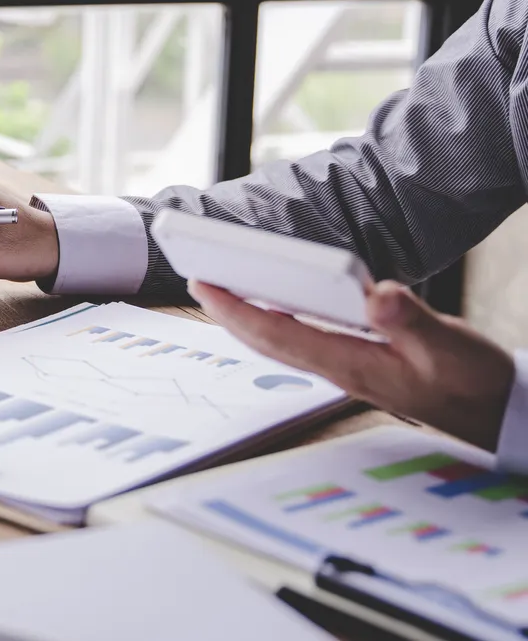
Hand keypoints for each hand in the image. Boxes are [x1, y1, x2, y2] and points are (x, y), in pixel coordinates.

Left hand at [188, 279, 515, 449]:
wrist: (497, 415)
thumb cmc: (474, 383)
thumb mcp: (449, 346)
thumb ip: (411, 321)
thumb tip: (374, 294)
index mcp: (352, 364)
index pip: (278, 333)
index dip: (237, 310)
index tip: (205, 284)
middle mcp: (340, 370)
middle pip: (268, 340)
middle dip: (228, 312)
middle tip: (198, 280)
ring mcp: (347, 371)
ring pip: (282, 343)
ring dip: (248, 318)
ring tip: (223, 292)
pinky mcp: (358, 367)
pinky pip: (302, 343)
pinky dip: (279, 323)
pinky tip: (276, 309)